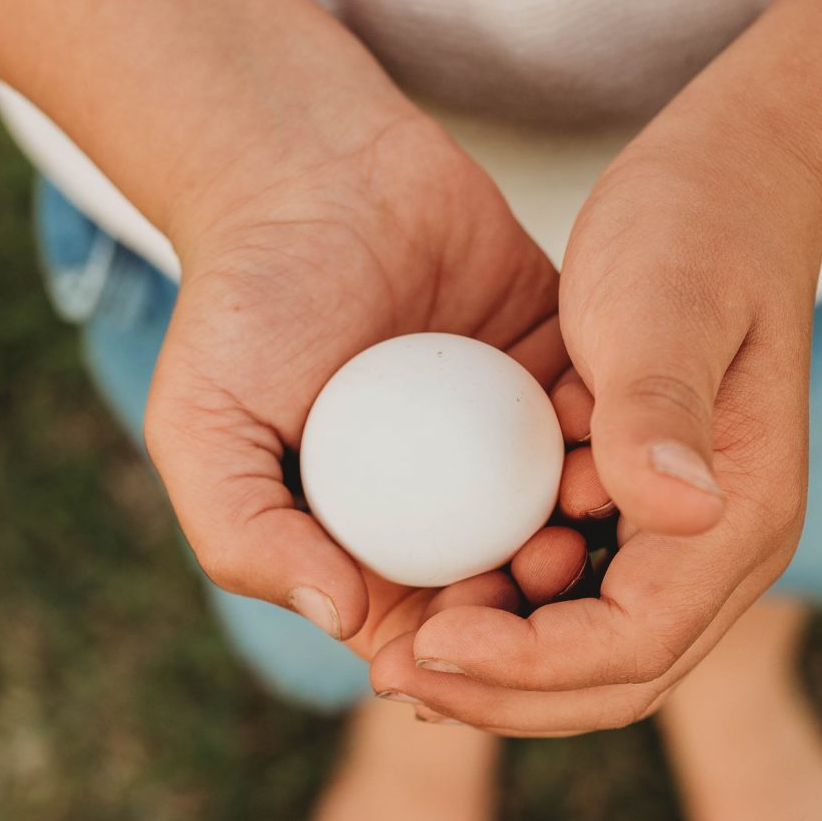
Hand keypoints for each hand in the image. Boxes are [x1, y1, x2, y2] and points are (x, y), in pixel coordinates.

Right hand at [146, 113, 591, 658]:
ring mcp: (509, 442)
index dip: (462, 653)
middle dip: (546, 598)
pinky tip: (617, 430)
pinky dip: (616, 433)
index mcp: (365, 546)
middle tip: (547, 558)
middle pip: (517, 590)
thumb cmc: (242, 302)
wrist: (308, 167)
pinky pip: (604, 421)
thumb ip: (246, 530)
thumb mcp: (204, 425)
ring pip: (574, 515)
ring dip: (594, 524)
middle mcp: (448, 509)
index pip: (428, 634)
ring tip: (583, 501)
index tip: (475, 617)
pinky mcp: (563, 372)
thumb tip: (338, 616)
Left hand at [367, 143, 821, 732]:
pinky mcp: (641, 511)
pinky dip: (506, 608)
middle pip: (614, 680)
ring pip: (591, 652)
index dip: (530, 666)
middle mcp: (723, 549)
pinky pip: (574, 592)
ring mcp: (687, 538)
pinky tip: (428, 587)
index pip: (634, 644)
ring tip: (398, 645)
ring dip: (498, 662)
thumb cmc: (696, 228)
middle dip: (503, 694)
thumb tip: (672, 512)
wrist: (732, 180)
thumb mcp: (662, 304)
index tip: (428, 643)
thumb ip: (658, 407)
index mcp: (740, 519)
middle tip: (393, 672)